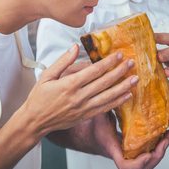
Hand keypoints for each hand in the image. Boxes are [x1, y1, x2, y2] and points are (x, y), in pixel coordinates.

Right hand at [21, 44, 138, 137]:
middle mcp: (78, 97)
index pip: (93, 71)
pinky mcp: (85, 116)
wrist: (34, 121)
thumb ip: (63, 61)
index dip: (108, 62)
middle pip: (104, 82)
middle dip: (119, 71)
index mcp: (69, 84)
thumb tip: (74, 47)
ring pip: (107, 96)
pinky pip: (104, 109)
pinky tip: (126, 95)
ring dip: (123, 87)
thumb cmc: (38, 98)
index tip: (118, 55)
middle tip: (131, 63)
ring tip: (135, 79)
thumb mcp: (46, 75)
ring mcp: (83, 108)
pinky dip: (117, 102)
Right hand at [91, 112, 168, 168]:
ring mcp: (133, 157)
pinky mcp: (139, 152)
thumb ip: (106, 106)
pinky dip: (161, 146)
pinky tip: (168, 134)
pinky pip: (152, 155)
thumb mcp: (99, 116)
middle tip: (165, 140)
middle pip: (143, 168)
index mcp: (114, 150)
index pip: (125, 166)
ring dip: (162, 150)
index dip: (137, 164)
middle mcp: (125, 157)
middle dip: (157, 156)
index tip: (148, 155)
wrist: (96, 138)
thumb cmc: (98, 129)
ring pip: (149, 163)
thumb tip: (115, 89)